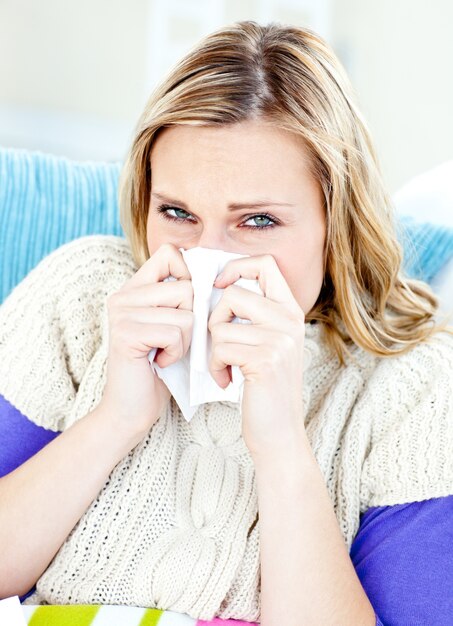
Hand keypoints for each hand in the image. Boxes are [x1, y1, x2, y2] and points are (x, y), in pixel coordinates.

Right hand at [98, 243, 193, 439]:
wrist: (131, 408)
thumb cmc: (160, 368)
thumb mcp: (174, 326)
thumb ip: (184, 299)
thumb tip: (218, 276)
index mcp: (134, 288)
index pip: (170, 254)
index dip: (189, 275)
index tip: (187, 306)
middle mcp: (124, 295)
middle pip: (186, 286)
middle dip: (191, 319)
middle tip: (173, 340)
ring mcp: (122, 313)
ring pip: (185, 311)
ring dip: (186, 339)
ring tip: (166, 352)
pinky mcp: (125, 333)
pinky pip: (175, 331)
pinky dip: (176, 352)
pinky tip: (160, 362)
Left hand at [208, 254, 306, 458]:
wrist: (279, 433)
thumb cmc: (265, 389)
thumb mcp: (268, 344)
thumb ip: (254, 316)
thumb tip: (217, 286)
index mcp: (290, 311)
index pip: (265, 265)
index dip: (236, 267)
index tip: (218, 286)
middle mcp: (290, 320)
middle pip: (234, 293)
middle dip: (214, 318)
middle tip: (219, 343)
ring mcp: (280, 339)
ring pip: (221, 324)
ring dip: (213, 350)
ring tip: (224, 367)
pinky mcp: (266, 359)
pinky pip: (220, 347)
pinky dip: (214, 366)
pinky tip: (226, 380)